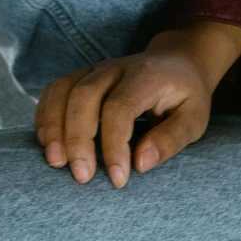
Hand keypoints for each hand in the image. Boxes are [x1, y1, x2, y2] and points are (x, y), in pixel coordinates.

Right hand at [35, 21, 240, 189]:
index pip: (120, 108)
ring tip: (55, 162)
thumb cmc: (186, 96)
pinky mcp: (82, 76)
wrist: (178, 62)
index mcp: (147, 76)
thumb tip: (140, 164)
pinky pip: (54, 90)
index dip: (114, 145)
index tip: (118, 179)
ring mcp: (96, 69)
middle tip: (81, 177)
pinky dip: (45, 115)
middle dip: (77, 138)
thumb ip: (171, 139)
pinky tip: (46, 143)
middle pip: (84, 95)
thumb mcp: (194, 119)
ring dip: (54, 126)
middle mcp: (117, 68)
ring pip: (63, 89)